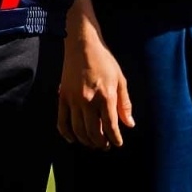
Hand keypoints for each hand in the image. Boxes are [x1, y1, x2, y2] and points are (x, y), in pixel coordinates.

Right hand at [56, 28, 133, 149]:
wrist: (82, 44)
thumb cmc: (104, 60)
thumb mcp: (120, 79)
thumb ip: (125, 104)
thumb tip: (129, 124)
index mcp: (106, 96)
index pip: (111, 126)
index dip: (115, 139)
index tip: (118, 143)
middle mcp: (89, 101)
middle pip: (94, 132)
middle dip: (101, 143)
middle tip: (105, 146)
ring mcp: (73, 100)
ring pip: (78, 129)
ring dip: (86, 141)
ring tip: (92, 143)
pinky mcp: (62, 97)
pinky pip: (61, 121)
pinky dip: (66, 133)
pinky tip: (72, 139)